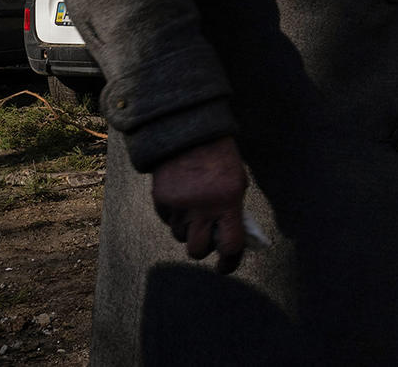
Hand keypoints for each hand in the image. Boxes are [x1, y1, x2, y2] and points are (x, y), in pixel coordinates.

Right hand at [150, 136, 247, 273]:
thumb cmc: (220, 157)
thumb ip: (233, 211)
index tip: (224, 266)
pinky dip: (174, 216)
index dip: (228, 262)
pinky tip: (181, 197)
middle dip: (202, 248)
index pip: (230, 246)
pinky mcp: (161, 199)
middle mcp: (202, 208)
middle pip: (197, 250)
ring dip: (187, 230)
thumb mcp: (236, 182)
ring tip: (194, 209)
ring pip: (180, 236)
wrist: (189, 130)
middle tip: (206, 238)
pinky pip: (167, 220)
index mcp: (228, 202)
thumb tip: (230, 240)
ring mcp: (179, 205)